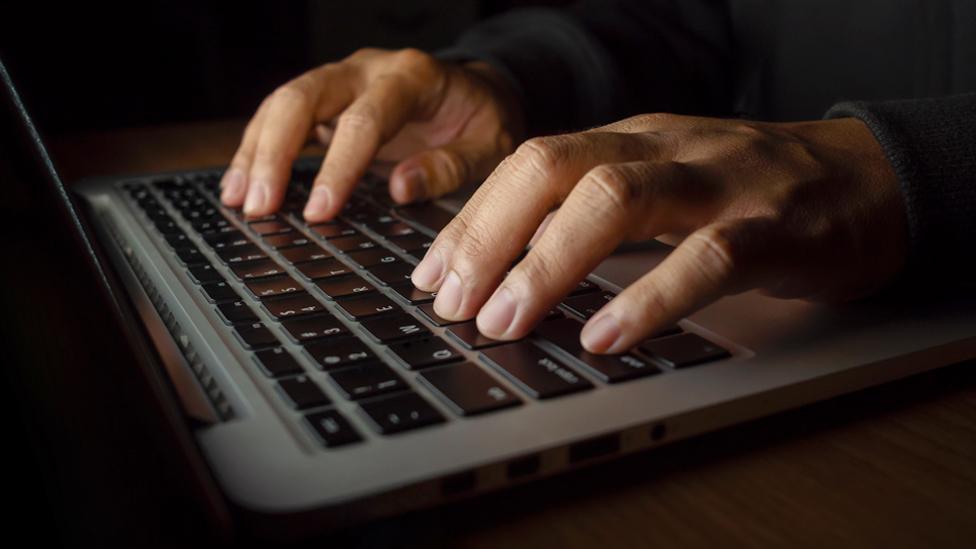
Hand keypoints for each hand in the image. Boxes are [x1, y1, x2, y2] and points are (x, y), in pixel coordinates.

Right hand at [220, 48, 522, 220]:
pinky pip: (282, 118)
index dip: (339, 166)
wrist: (477, 94)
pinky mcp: (326, 101)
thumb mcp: (489, 147)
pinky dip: (258, 150)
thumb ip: (450, 167)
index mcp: (412, 78)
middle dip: (276, 153)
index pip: (365, 119)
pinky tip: (241, 185)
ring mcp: (342, 81)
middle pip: (305, 97)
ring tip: (239, 201)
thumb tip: (400, 188)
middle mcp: (368, 71)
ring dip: (256, 152)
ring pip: (283, 103)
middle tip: (260, 206)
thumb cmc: (483, 122)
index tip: (320, 212)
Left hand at [410, 114, 906, 352]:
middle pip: (554, 167)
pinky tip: (603, 336)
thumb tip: (509, 266)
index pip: (530, 164)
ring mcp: (720, 183)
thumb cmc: (751, 192)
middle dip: (489, 235)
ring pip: (616, 200)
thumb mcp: (663, 184)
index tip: (430, 275)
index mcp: (631, 139)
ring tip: (502, 320)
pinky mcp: (774, 229)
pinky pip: (703, 259)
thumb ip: (595, 212)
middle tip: (451, 302)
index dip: (472, 219)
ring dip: (546, 263)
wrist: (870, 179)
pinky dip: (647, 298)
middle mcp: (665, 148)